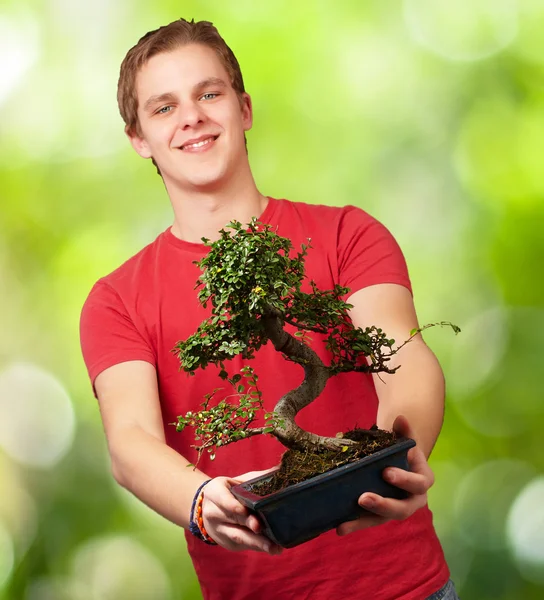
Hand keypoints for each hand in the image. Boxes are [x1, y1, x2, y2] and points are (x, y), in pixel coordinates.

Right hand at [201, 467, 283, 554]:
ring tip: (274, 547)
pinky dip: (258, 547)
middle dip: (248, 524)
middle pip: (233, 519)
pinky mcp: (227, 543)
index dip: (233, 505)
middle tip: (261, 528)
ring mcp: (219, 530)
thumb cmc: (229, 491)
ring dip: (256, 543)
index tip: (244, 510)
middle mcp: (213, 513)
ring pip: (238, 536)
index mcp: (214, 492)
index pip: (223, 499)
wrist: (207, 508)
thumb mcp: (237, 481)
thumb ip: (256, 478)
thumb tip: (281, 470)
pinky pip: (243, 545)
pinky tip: (274, 548)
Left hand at [336, 415, 433, 535]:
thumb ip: (403, 430)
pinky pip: (368, 521)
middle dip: (383, 505)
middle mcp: (413, 500)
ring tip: (343, 524)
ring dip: (363, 522)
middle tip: (363, 498)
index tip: (386, 472)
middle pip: (402, 509)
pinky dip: (354, 524)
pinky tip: (338, 527)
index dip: (404, 480)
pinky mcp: (380, 515)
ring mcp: (396, 509)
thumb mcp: (403, 438)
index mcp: (423, 480)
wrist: (398, 460)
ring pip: (382, 520)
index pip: (418, 483)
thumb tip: (401, 418)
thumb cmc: (401, 448)